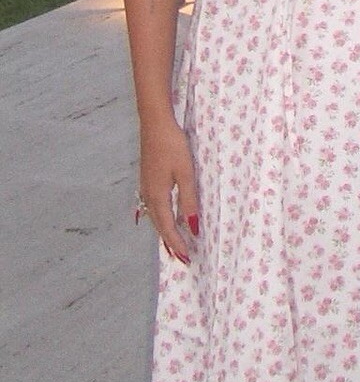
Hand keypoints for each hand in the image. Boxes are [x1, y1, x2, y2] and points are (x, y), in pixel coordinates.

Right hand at [138, 114, 198, 263]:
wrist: (154, 124)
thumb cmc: (172, 146)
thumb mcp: (186, 173)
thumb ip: (189, 200)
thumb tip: (192, 227)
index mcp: (157, 196)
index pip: (168, 228)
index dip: (177, 244)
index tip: (187, 258)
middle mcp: (148, 195)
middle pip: (159, 226)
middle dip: (170, 243)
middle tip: (181, 258)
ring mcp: (146, 187)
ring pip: (155, 217)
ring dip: (164, 232)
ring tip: (173, 245)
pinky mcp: (147, 179)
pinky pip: (153, 207)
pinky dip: (160, 218)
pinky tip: (163, 218)